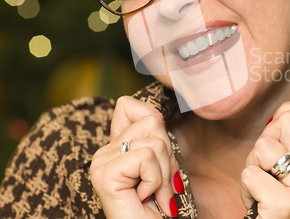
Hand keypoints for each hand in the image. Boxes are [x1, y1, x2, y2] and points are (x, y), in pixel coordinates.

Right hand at [89, 96, 182, 218]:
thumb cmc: (161, 206)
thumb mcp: (164, 164)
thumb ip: (156, 137)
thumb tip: (156, 114)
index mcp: (115, 146)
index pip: (128, 104)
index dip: (155, 125)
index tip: (157, 160)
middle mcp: (103, 151)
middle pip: (152, 121)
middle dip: (167, 155)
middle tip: (158, 184)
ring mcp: (101, 161)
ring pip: (154, 141)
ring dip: (164, 173)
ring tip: (153, 193)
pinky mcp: (104, 173)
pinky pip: (146, 157)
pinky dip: (155, 181)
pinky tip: (144, 198)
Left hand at [241, 102, 289, 218]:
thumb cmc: (279, 205)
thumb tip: (280, 115)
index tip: (279, 133)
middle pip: (287, 120)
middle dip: (266, 140)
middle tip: (267, 167)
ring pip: (265, 145)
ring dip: (253, 164)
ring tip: (261, 185)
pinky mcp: (285, 204)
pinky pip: (250, 173)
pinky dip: (245, 187)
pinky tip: (257, 202)